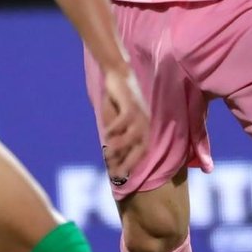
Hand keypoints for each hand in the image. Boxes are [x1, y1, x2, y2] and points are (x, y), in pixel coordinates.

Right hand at [97, 66, 149, 183]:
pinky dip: (116, 127)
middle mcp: (145, 123)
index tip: (120, 176)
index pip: (141, 152)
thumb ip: (115, 135)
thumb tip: (110, 153)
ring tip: (108, 153)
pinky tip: (106, 132)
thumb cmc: (117, 101)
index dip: (131, 165)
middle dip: (129, 161)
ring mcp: (139, 114)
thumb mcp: (116, 121)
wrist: (118, 75)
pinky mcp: (131, 104)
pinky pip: (124, 119)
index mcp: (145, 129)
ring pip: (133, 135)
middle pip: (140, 147)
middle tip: (116, 173)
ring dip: (121, 146)